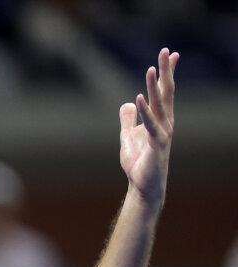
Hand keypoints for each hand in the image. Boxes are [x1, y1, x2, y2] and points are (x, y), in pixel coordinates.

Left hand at [120, 48, 178, 208]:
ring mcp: (162, 132)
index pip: (164, 91)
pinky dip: (144, 111)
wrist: (143, 185)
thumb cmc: (139, 162)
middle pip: (166, 92)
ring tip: (152, 68)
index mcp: (160, 118)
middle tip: (167, 50)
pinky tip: (139, 97)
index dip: (166, 73)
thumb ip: (128, 119)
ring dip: (155, 86)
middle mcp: (165, 122)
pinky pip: (150, 125)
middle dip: (166, 71)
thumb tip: (127, 103)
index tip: (170, 54)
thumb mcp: (128, 136)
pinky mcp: (156, 144)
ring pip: (159, 105)